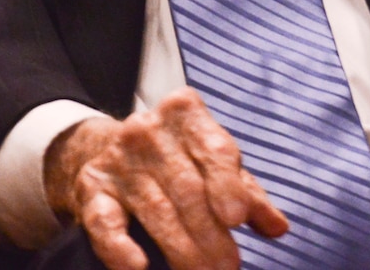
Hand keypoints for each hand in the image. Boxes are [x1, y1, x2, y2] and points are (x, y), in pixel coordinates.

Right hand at [43, 90, 287, 269]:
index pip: (214, 149)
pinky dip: (120, 247)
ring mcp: (117, 160)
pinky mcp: (92, 189)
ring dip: (182, 251)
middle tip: (227, 269)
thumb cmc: (175, 159)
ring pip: (156, 210)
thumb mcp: (215, 164)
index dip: (227, 184)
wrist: (103, 149)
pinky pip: (105, 221)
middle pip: (187, 188)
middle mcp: (148, 130)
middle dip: (211, 236)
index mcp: (186, 114)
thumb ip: (248, 194)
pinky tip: (138, 266)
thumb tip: (277, 227)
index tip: (236, 217)